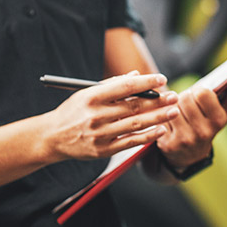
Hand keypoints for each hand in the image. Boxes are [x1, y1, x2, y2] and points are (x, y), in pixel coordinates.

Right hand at [41, 72, 181, 161]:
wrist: (52, 137)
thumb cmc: (73, 111)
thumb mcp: (87, 93)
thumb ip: (112, 85)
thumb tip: (136, 75)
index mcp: (92, 97)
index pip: (125, 87)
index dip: (146, 82)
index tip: (161, 79)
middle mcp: (96, 115)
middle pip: (134, 106)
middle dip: (158, 100)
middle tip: (174, 96)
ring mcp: (100, 134)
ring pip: (136, 124)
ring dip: (158, 117)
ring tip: (173, 111)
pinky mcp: (103, 150)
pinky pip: (131, 142)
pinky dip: (148, 136)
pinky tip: (161, 130)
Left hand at [154, 79, 226, 169]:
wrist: (191, 154)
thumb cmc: (208, 126)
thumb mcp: (223, 113)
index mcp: (218, 120)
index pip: (202, 93)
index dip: (198, 91)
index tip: (199, 96)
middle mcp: (203, 132)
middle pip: (184, 98)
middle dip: (184, 97)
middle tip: (187, 104)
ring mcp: (185, 139)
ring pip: (171, 107)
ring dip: (172, 107)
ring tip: (179, 113)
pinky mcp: (169, 144)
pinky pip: (161, 119)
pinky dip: (163, 118)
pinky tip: (170, 123)